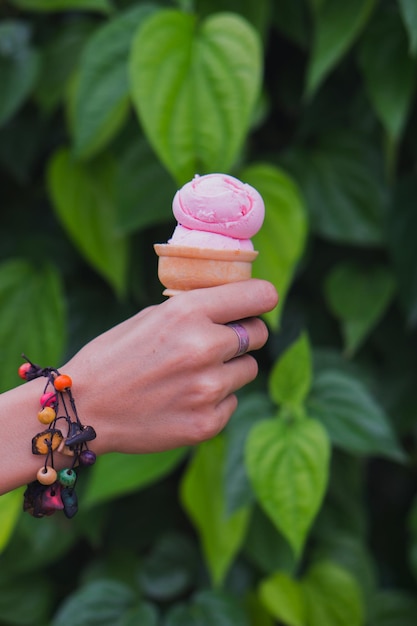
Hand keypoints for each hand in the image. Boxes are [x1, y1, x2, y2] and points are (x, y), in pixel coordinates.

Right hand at [64, 279, 277, 454]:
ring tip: (192, 375)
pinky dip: (215, 399)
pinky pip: (232, 402)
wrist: (83, 408)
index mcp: (189, 312)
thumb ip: (197, 309)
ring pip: (248, 370)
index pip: (260, 295)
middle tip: (222, 341)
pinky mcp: (207, 423)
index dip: (262, 298)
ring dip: (229, 369)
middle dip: (246, 334)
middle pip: (260, 333)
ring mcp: (208, 389)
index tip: (259, 302)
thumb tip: (237, 305)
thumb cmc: (114, 356)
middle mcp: (204, 348)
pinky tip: (184, 399)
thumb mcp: (152, 316)